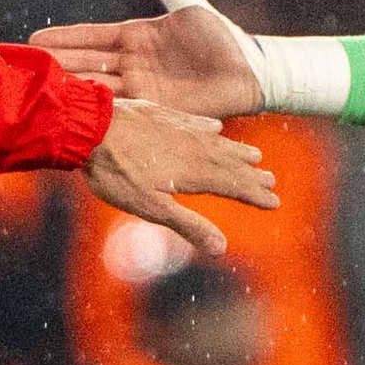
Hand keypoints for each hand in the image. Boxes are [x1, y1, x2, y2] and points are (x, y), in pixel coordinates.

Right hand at [31, 0, 268, 117]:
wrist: (249, 71)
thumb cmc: (221, 36)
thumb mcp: (188, 5)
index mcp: (136, 35)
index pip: (92, 36)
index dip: (64, 38)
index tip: (34, 38)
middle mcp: (132, 62)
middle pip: (86, 63)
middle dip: (56, 65)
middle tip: (22, 67)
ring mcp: (141, 87)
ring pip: (97, 87)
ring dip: (70, 89)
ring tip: (38, 91)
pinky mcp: (154, 109)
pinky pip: (121, 109)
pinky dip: (97, 111)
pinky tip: (73, 113)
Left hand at [85, 99, 278, 257]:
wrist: (90, 127)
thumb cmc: (117, 173)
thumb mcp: (151, 207)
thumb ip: (188, 225)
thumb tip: (221, 248)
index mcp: (195, 173)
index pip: (235, 186)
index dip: (255, 195)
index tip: (274, 202)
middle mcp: (194, 149)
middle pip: (231, 164)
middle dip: (251, 175)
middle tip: (271, 182)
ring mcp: (180, 130)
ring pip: (218, 143)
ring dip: (237, 152)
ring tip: (254, 157)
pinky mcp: (164, 116)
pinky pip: (197, 123)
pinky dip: (212, 129)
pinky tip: (216, 128)